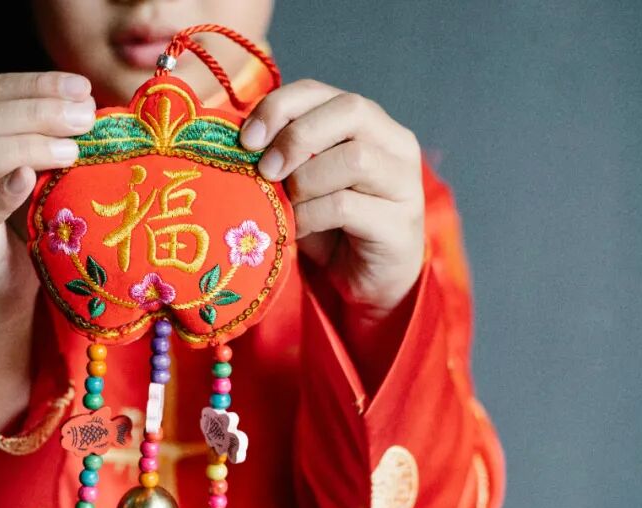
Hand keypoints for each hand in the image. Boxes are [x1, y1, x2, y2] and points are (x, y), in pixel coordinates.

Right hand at [0, 71, 95, 319]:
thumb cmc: (19, 226)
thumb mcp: (33, 173)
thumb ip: (47, 139)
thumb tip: (91, 108)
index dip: (37, 86)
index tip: (82, 89)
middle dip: (38, 112)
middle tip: (85, 119)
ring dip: (25, 146)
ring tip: (71, 150)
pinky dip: (1, 192)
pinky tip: (29, 179)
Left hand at [240, 80, 424, 319]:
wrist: (366, 281)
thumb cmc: (330, 226)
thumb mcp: (302, 181)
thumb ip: (283, 154)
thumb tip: (238, 140)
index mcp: (366, 122)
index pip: (320, 92)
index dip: (280, 107)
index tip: (247, 139)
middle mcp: (394, 143)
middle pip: (350, 110)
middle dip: (296, 136)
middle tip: (265, 170)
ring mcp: (403, 182)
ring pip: (355, 158)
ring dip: (306, 180)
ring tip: (285, 205)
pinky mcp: (399, 223)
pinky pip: (346, 206)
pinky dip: (310, 216)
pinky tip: (297, 230)